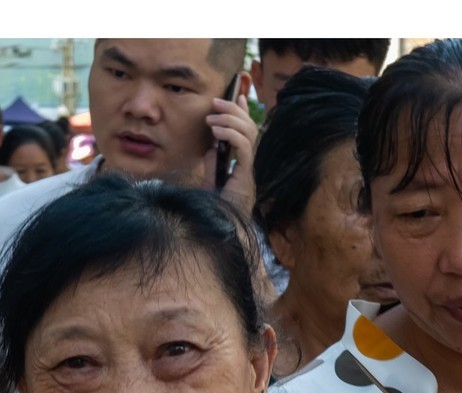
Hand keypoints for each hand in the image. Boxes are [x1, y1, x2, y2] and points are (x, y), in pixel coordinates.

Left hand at [204, 87, 257, 212]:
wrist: (221, 229)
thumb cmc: (215, 208)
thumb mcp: (211, 179)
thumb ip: (213, 162)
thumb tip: (211, 145)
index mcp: (243, 161)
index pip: (247, 130)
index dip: (244, 111)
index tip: (237, 95)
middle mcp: (249, 163)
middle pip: (250, 127)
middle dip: (234, 110)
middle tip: (215, 102)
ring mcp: (249, 169)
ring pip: (249, 133)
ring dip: (230, 120)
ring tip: (211, 118)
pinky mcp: (246, 176)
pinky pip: (244, 148)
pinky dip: (231, 136)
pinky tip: (216, 132)